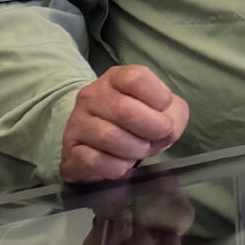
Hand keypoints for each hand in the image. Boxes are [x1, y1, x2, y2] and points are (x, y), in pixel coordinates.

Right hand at [61, 65, 190, 185]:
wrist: (98, 145)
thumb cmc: (137, 122)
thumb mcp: (164, 110)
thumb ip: (174, 114)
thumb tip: (167, 129)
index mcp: (116, 78)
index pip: (136, 78)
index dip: (159, 99)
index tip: (164, 112)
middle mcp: (92, 95)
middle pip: (124, 110)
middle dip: (151, 130)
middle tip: (155, 139)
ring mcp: (77, 122)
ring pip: (109, 137)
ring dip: (135, 150)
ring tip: (139, 150)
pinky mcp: (70, 150)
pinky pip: (97, 161)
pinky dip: (118, 167)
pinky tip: (122, 163)